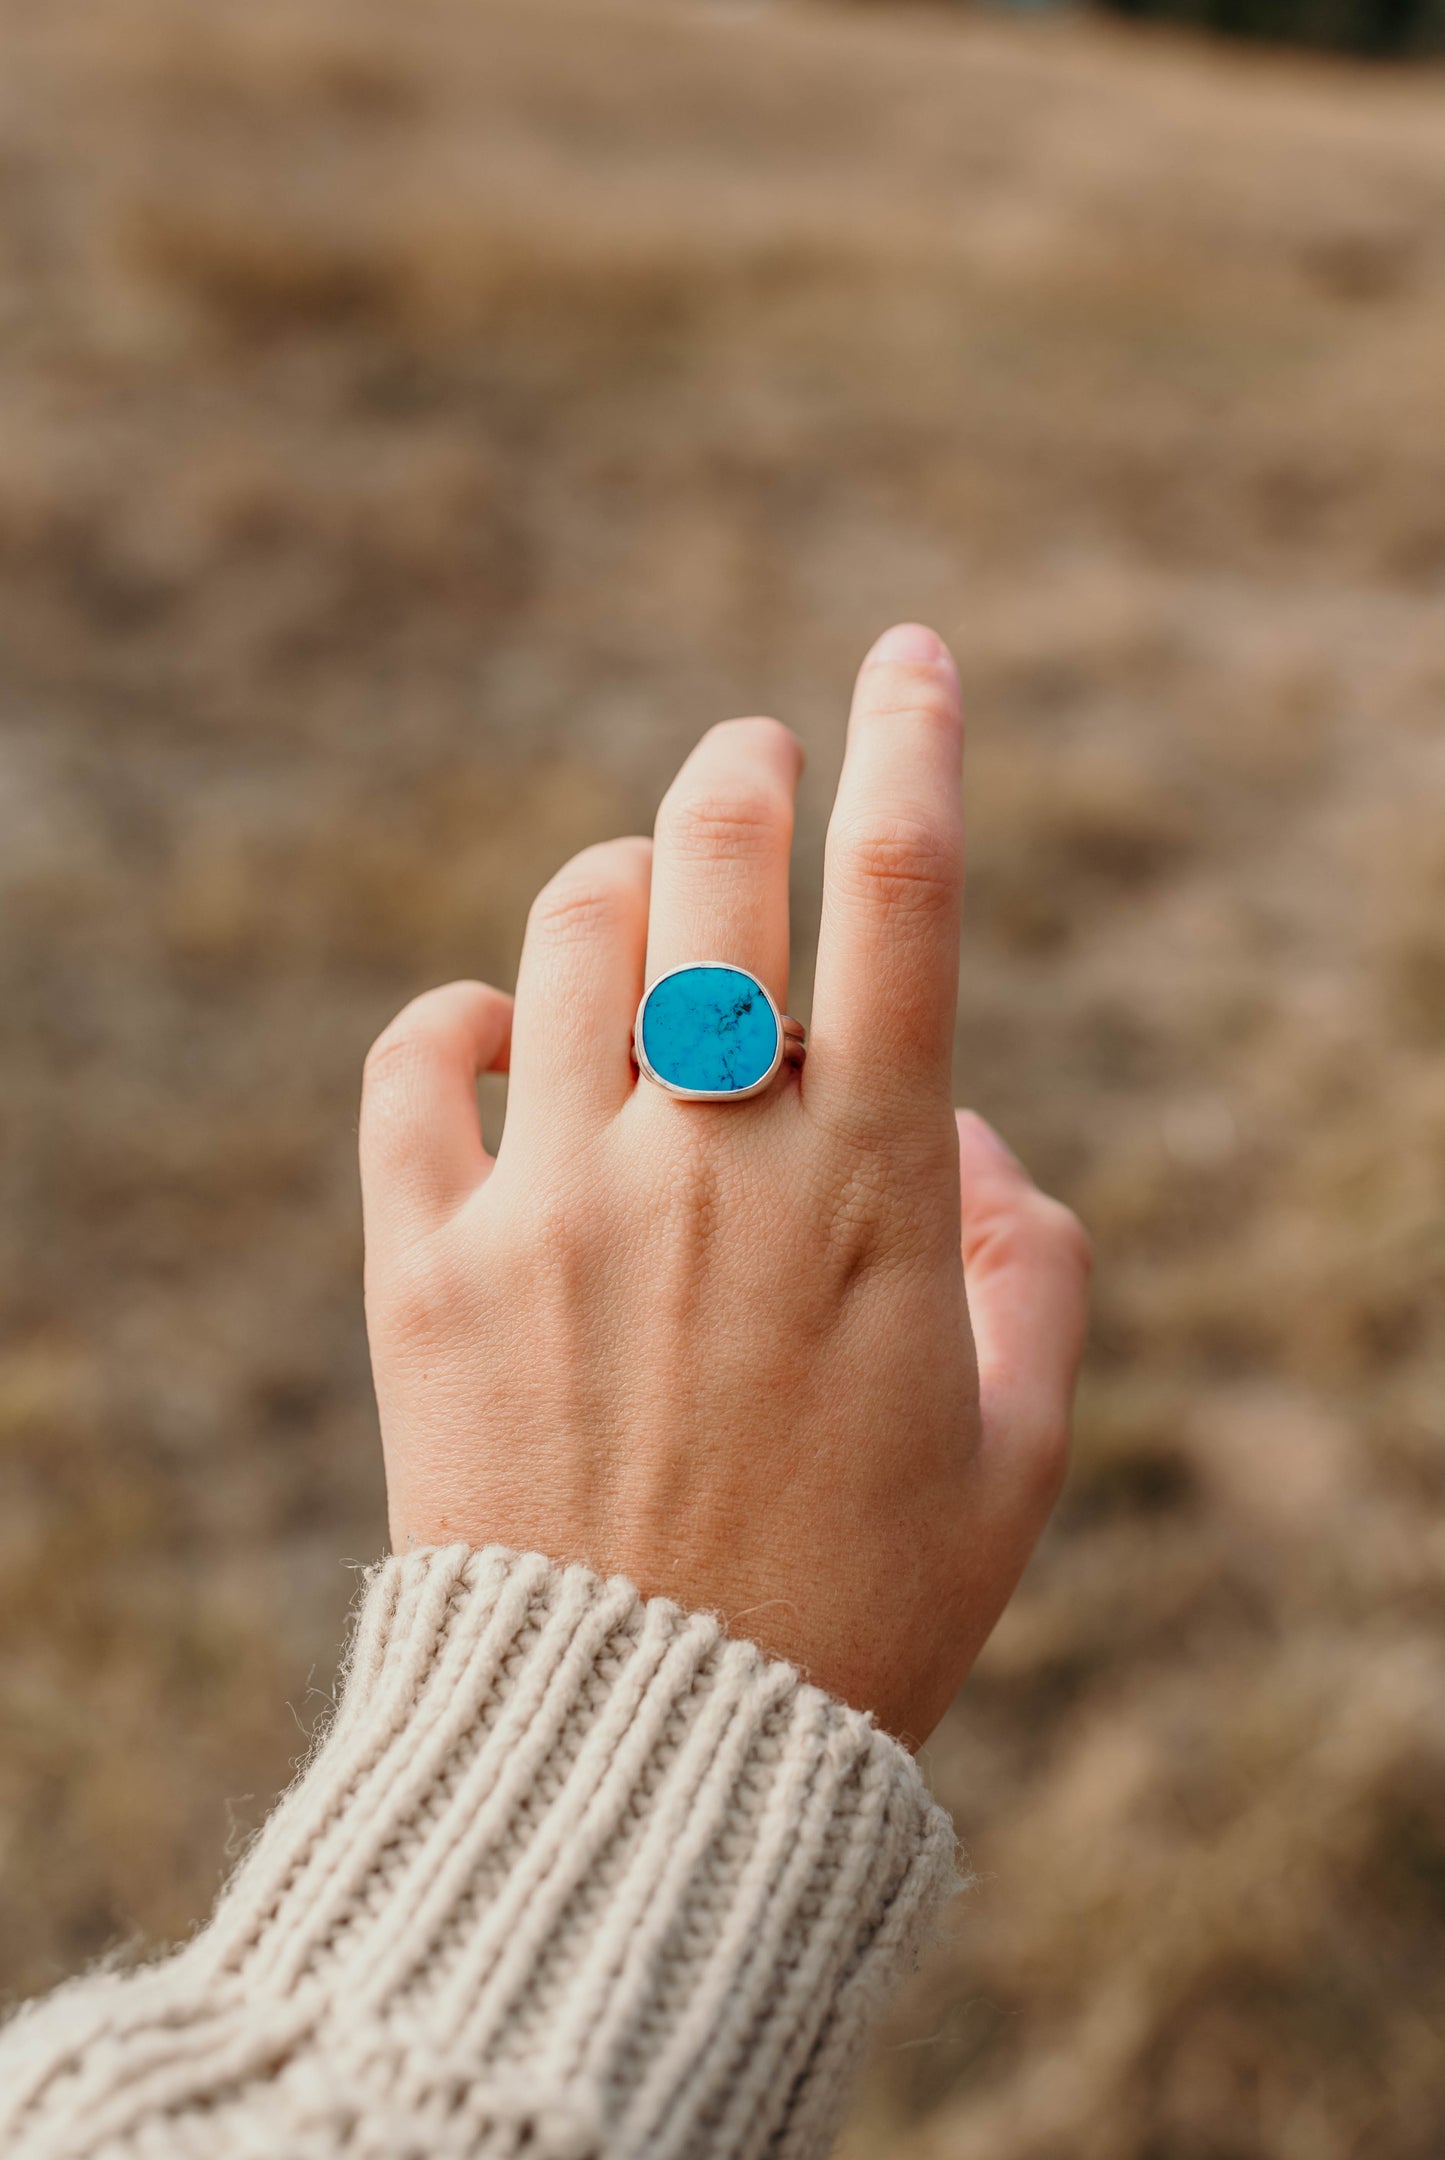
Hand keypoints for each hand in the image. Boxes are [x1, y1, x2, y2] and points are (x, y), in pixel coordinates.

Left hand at [359, 624, 1089, 1741]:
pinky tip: (495, 1037)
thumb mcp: (1016, 1452)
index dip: (914, 745)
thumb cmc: (861, 1609)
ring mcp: (553, 1206)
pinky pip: (412, 1070)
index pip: (903, 899)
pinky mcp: (424, 1272)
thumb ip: (1031, 1264)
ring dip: (607, 886)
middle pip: (712, 865)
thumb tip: (957, 1132)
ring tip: (630, 907)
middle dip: (739, 773)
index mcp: (868, 1194)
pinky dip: (453, 1019)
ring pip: (562, 936)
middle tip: (749, 759)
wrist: (642, 1760)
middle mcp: (708, 1165)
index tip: (910, 657)